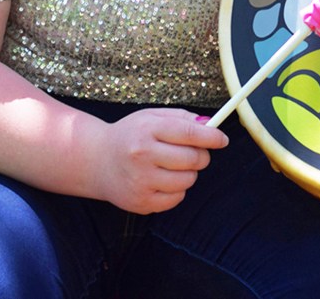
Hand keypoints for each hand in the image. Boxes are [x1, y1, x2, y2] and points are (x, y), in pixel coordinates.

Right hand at [94, 108, 228, 213]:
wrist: (97, 161)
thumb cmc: (130, 135)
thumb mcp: (152, 117)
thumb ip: (182, 117)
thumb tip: (211, 125)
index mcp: (147, 129)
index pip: (189, 132)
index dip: (211, 137)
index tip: (222, 139)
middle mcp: (143, 155)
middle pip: (193, 158)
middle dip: (201, 155)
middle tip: (195, 152)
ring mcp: (141, 181)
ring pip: (188, 180)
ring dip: (189, 173)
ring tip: (172, 165)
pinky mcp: (141, 202)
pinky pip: (177, 198)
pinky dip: (177, 189)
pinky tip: (162, 179)